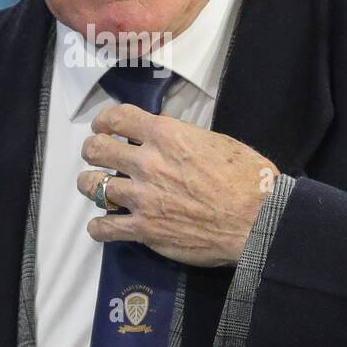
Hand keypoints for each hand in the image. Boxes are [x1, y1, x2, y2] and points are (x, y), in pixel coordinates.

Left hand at [76, 102, 278, 267]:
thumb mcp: (215, 141)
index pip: (117, 118)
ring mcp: (143, 197)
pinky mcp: (144, 229)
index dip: (103, 120)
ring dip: (90, 185)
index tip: (102, 126)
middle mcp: (148, 163)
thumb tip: (166, 137)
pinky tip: (102, 226)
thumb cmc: (248, 179)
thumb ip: (183, 137)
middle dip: (92, 150)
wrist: (257, 220)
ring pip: (92, 186)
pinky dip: (98, 227)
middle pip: (97, 149)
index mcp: (166, 135)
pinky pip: (104, 228)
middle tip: (96, 155)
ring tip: (94, 187)